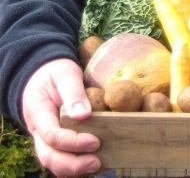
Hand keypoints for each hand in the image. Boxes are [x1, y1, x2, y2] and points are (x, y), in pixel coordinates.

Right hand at [22, 58, 100, 176]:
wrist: (43, 75)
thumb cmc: (55, 73)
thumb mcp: (64, 74)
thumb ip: (73, 92)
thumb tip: (84, 115)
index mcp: (38, 113)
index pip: (51, 135)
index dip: (72, 142)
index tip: (95, 141)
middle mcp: (38, 131)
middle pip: (48, 156)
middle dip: (72, 164)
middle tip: (96, 162)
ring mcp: (44, 139)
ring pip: (53, 162)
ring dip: (73, 169)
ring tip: (98, 165)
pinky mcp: (54, 142)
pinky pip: (61, 159)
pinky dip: (74, 166)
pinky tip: (93, 163)